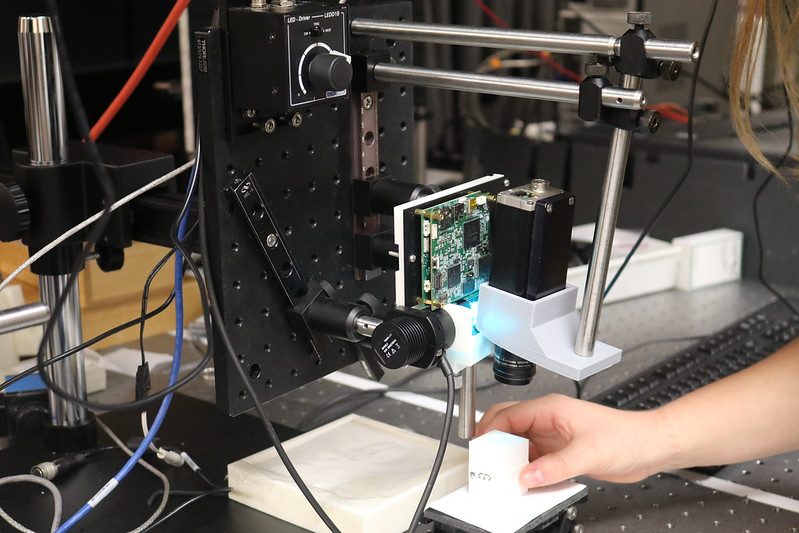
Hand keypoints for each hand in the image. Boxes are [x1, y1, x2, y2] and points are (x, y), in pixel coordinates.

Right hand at [476, 394, 666, 487]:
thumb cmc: (627, 436)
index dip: (490, 432)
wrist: (649, 447)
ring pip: (518, 443)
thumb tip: (527, 475)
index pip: (507, 415)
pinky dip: (525, 470)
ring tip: (505, 476)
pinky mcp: (560, 452)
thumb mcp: (588, 452)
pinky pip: (533, 459)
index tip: (482, 452)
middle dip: (494, 442)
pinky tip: (526, 481)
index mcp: (550, 408)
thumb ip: (555, 466)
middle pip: (507, 424)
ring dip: (509, 458)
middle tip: (487, 463)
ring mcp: (553, 436)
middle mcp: (548, 419)